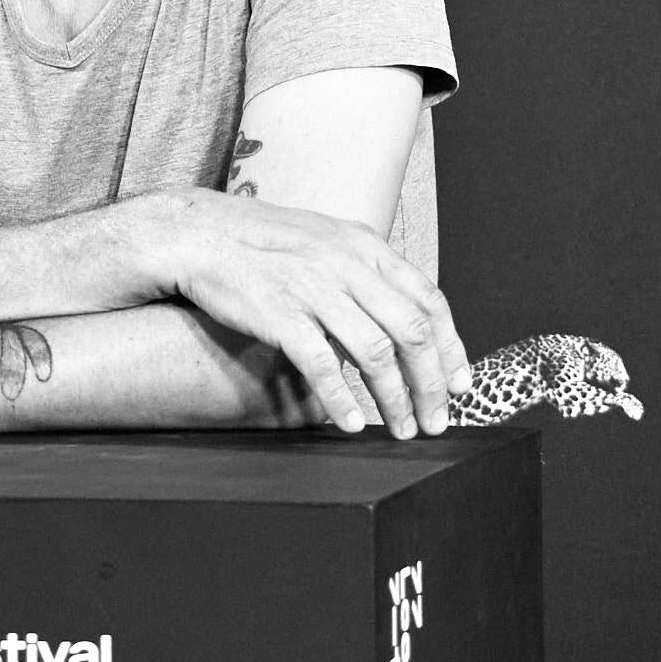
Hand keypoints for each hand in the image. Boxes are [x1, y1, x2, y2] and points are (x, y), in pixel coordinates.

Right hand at [164, 191, 468, 437]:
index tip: (460, 384)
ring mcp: (314, 288)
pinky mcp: (280, 313)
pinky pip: (322, 363)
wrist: (200, 233)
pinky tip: (350, 422)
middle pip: (412, 330)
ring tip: (401, 428)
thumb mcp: (326, 240)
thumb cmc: (262, 242)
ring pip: (376, 352)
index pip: (429, 298)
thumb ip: (364, 271)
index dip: (452, 347)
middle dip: (432, 383)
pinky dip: (341, 398)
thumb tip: (399, 312)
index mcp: (365, 246)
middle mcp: (347, 265)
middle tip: (436, 420)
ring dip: (395, 399)